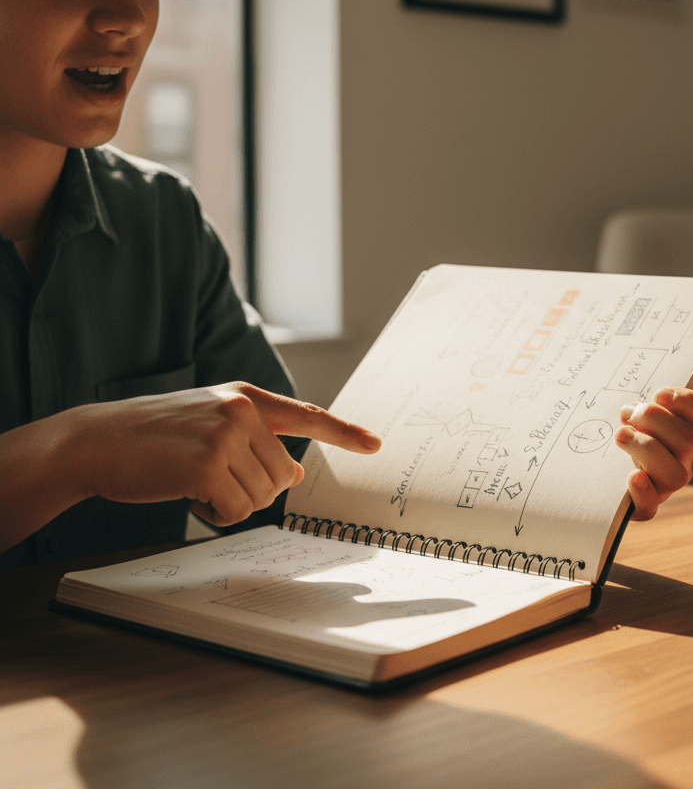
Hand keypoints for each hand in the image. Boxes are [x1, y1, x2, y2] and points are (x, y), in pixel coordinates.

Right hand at [66, 382, 380, 525]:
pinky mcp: (206, 466)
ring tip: (193, 480)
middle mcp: (242, 411)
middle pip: (283, 475)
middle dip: (253, 489)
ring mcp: (225, 436)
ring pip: (262, 496)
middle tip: (211, 478)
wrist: (96, 440)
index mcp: (246, 398)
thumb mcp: (211, 425)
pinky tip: (186, 494)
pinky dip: (214, 515)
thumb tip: (295, 470)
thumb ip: (255, 441)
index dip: (344, 432)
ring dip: (230, 502)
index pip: (307, 415)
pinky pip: (235, 512)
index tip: (375, 443)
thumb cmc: (154, 437)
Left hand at [614, 366, 692, 520]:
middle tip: (628, 411)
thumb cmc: (633, 430)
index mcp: (688, 433)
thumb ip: (684, 391)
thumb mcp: (655, 407)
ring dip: (646, 449)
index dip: (690, 403)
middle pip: (687, 442)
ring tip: (621, 434)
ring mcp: (663, 485)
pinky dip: (643, 493)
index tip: (659, 392)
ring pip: (675, 476)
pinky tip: (632, 475)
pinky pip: (650, 509)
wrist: (597, 465)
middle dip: (655, 420)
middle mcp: (681, 460)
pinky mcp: (641, 506)